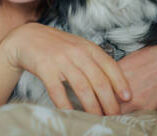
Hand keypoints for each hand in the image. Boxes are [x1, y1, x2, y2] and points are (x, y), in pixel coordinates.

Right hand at [0, 23, 130, 114]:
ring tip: (98, 118)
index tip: (127, 97)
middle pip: (98, 80)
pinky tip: (72, 115)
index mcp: (89, 48)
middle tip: (114, 115)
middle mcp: (78, 53)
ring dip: (92, 107)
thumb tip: (114, 84)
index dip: (120, 82)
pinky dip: (66, 105)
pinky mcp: (45, 69)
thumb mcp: (80, 48)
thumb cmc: (59, 47)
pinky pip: (58, 91)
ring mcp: (62, 61)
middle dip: (109, 100)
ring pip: (82, 88)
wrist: (28, 38)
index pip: (110, 66)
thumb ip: (95, 62)